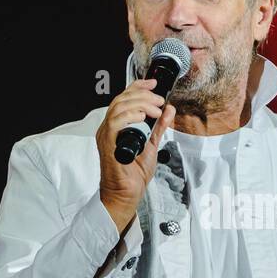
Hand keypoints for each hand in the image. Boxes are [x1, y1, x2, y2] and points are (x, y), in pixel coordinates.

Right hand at [96, 78, 175, 232]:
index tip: (154, 83)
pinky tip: (142, 117)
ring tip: (156, 110)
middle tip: (159, 101)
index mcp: (117, 126)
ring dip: (140, 104)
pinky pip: (114, 123)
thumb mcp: (151, 144)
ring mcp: (107, 135)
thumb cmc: (133, 174)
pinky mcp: (108, 145)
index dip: (137, 86)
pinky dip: (129, 116)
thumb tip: (169, 110)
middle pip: (121, 99)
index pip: (123, 98)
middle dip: (143, 95)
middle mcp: (109, 128)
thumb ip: (159, 127)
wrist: (126, 194)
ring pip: (118, 108)